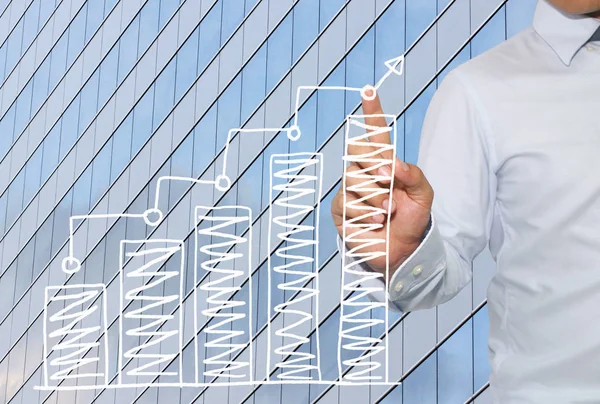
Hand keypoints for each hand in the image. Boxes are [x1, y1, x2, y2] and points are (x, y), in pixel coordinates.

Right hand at [331, 88, 433, 274]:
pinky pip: (346, 201)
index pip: (375, 132)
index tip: (369, 90)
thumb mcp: (424, 195)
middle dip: (373, 164)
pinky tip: (377, 221)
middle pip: (356, 150)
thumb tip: (393, 163)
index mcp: (385, 163)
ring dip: (375, 196)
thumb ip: (414, 174)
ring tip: (388, 212)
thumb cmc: (412, 219)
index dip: (372, 111)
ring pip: (352, 177)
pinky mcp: (341, 209)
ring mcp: (350, 189)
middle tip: (390, 182)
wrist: (402, 250)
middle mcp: (365, 171)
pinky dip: (365, 212)